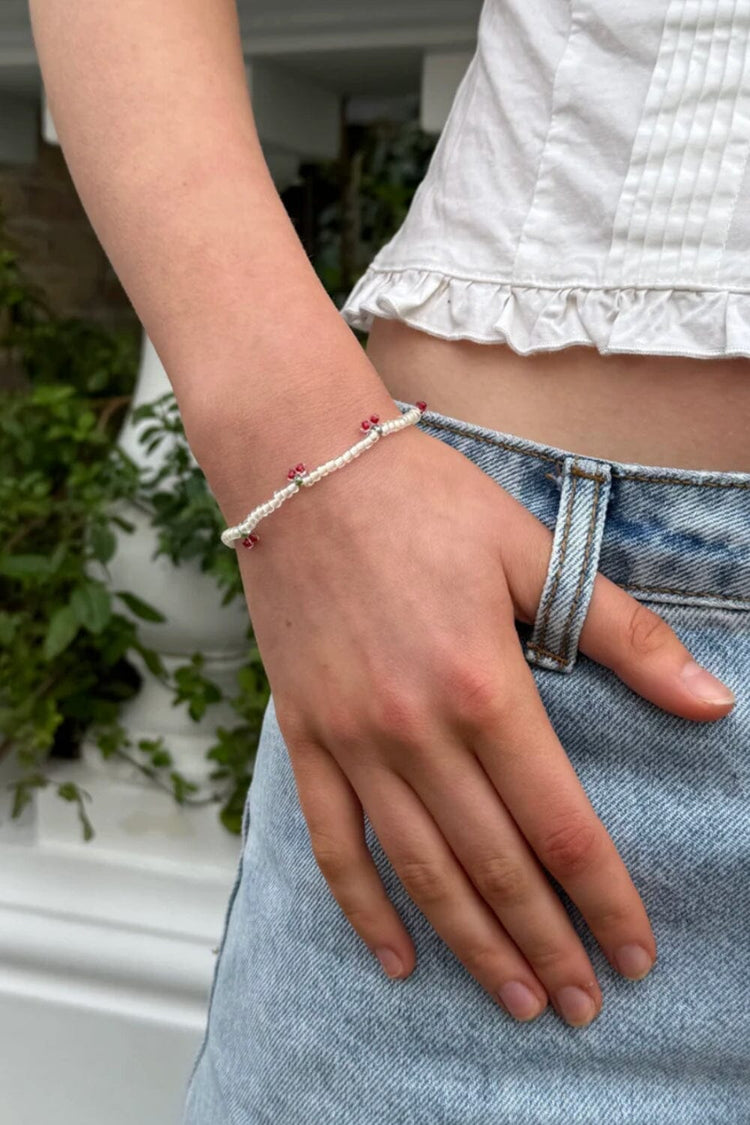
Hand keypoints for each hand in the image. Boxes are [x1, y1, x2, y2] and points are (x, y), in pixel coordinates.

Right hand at [233, 421, 734, 1027]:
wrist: (304, 470)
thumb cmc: (424, 502)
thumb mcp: (533, 552)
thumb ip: (624, 633)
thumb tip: (711, 701)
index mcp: (485, 685)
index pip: (560, 823)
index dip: (605, 898)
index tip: (633, 953)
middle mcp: (416, 729)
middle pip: (495, 863)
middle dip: (547, 943)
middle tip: (581, 1005)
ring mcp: (352, 738)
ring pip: (420, 867)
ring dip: (472, 943)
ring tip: (514, 999)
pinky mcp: (305, 734)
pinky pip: (333, 839)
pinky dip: (363, 906)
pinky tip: (397, 956)